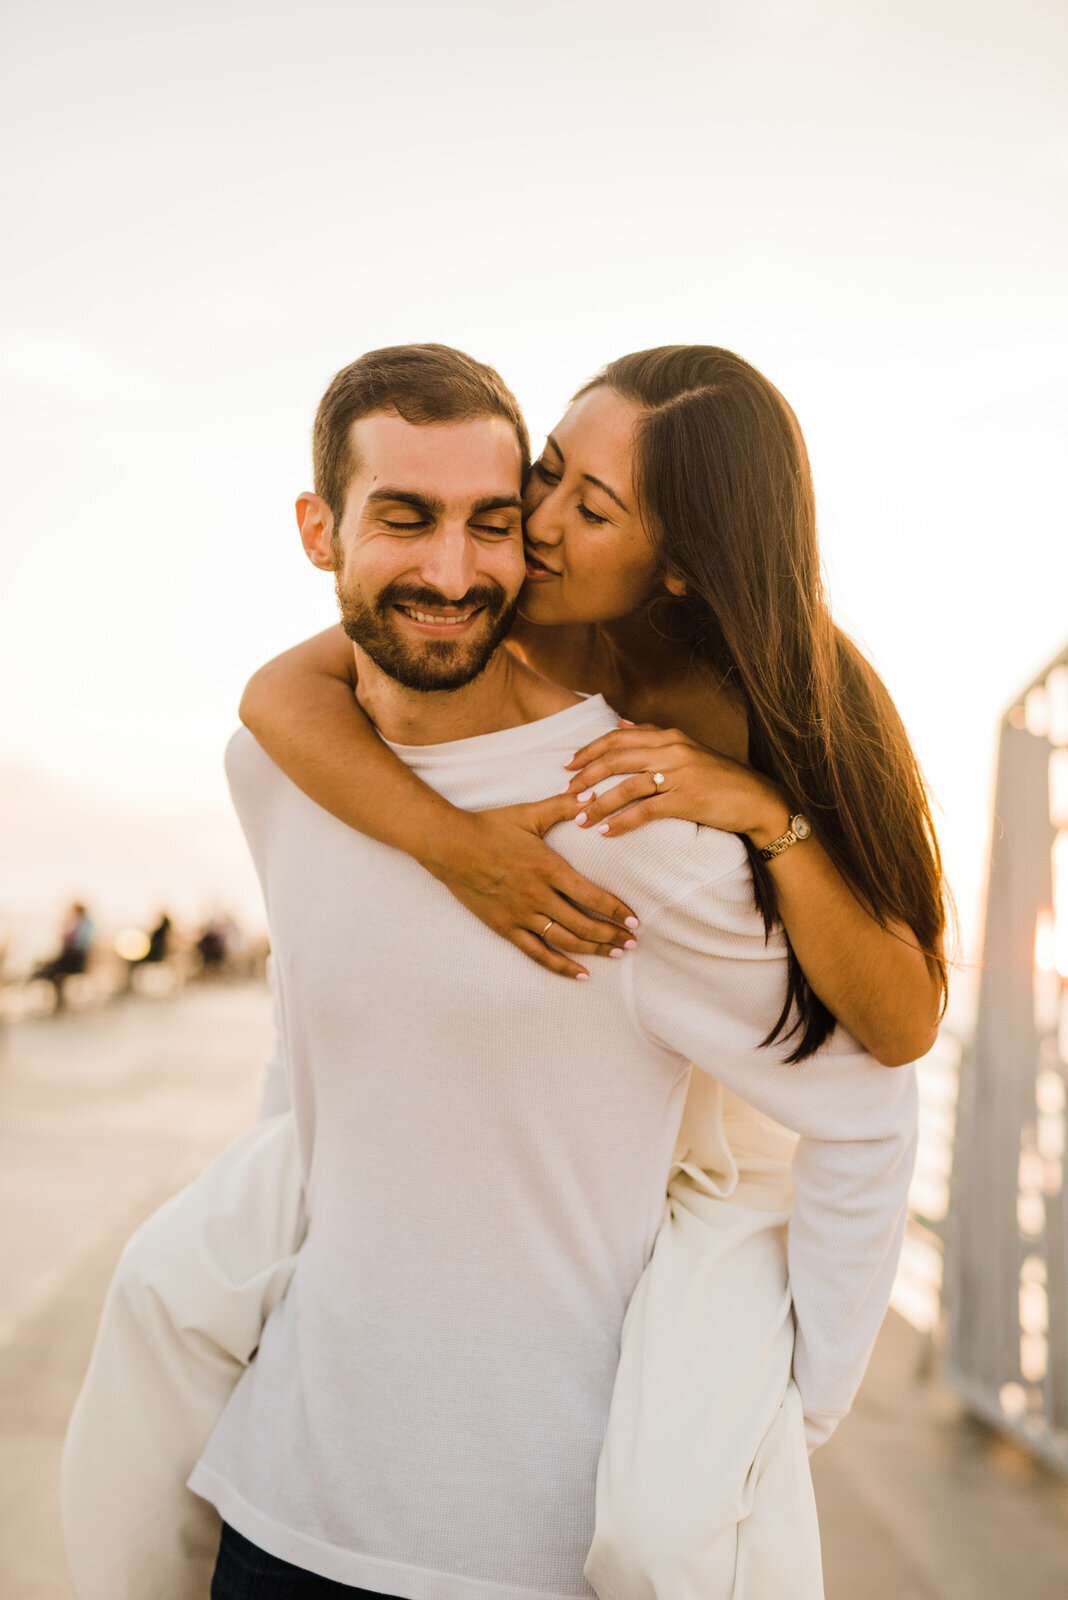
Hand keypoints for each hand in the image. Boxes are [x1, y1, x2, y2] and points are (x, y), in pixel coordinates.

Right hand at [429, 797, 639, 980]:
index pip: (592, 896)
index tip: (635, 920)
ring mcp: (521, 915)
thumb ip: (562, 805)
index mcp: (548, 868)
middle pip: (584, 924)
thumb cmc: (489, 827)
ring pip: (566, 941)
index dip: (617, 911)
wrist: (449, 846)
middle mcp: (538, 896)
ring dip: (595, 950)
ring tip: (617, 954)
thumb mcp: (528, 813)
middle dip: (613, 935)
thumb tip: (590, 795)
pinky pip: (538, 954)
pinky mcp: (506, 928)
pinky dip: (562, 967)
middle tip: (633, 942)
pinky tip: (582, 975)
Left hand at [563, 724, 788, 843]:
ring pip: (626, 786)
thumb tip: (621, 724)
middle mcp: (672, 750)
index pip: (618, 738)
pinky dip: (622, 822)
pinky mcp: (687, 799)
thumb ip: (653, 737)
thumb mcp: (686, 749)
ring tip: (580, 819)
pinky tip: (607, 832)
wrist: (757, 800)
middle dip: (585, 776)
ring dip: (599, 804)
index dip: (589, 751)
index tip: (567, 765)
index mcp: (669, 737)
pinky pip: (646, 810)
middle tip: (564, 792)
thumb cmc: (718, 778)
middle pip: (616, 759)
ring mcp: (680, 774)